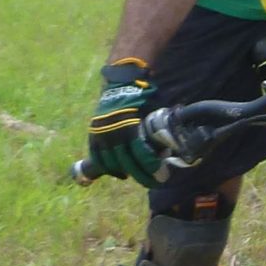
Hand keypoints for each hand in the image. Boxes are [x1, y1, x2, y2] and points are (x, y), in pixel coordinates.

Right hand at [87, 59, 159, 181]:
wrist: (121, 84)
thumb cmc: (143, 99)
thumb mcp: (153, 112)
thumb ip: (158, 131)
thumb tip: (171, 148)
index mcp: (129, 126)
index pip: (141, 153)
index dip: (152, 167)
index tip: (162, 176)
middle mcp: (113, 132)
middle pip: (127, 162)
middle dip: (143, 175)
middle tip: (155, 182)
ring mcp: (101, 134)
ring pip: (111, 163)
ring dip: (125, 172)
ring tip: (138, 177)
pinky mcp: (93, 135)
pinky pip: (98, 158)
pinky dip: (109, 168)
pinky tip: (120, 173)